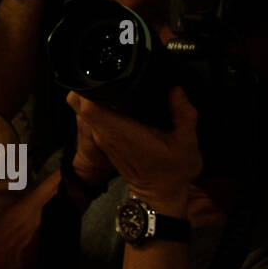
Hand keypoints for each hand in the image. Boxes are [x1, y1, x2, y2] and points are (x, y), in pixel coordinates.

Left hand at [66, 88, 201, 202]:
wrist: (161, 194)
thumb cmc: (173, 172)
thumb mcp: (187, 143)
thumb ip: (184, 114)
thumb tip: (176, 90)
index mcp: (120, 132)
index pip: (88, 107)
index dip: (89, 89)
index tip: (102, 75)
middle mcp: (105, 134)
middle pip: (80, 104)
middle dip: (89, 85)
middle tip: (111, 75)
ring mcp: (102, 137)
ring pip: (85, 109)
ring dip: (95, 94)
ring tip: (118, 84)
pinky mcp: (105, 140)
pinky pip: (94, 117)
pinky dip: (100, 105)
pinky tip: (121, 99)